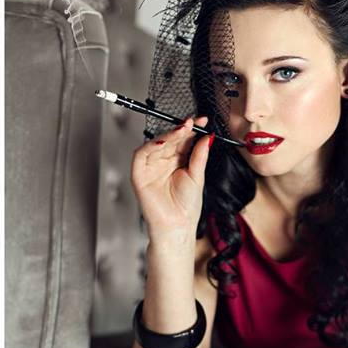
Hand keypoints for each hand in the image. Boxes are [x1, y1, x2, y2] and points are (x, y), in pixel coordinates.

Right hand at [130, 115, 212, 236]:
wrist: (178, 226)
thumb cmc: (187, 207)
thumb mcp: (198, 177)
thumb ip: (200, 155)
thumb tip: (207, 137)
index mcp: (177, 162)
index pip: (182, 140)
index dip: (191, 130)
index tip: (201, 120)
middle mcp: (163, 162)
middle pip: (169, 139)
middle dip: (180, 130)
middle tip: (191, 123)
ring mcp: (151, 168)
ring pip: (155, 144)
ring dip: (167, 135)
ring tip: (181, 130)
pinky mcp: (139, 175)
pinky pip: (140, 155)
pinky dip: (149, 147)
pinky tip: (162, 143)